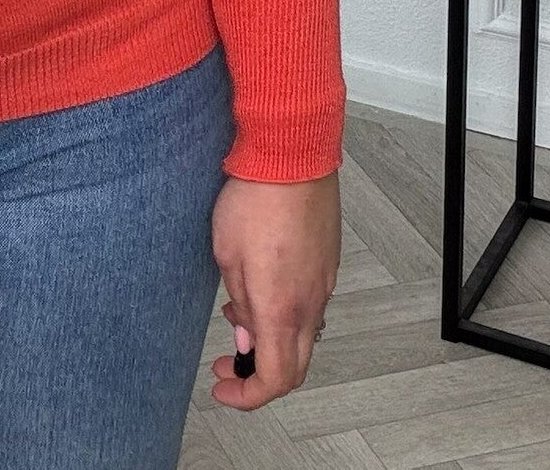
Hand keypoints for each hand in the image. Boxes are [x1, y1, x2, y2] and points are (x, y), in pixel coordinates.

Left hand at [209, 171, 340, 409]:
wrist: (292, 154)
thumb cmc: (254, 197)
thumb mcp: (226, 253)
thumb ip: (240, 303)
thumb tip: (246, 337)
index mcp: (281, 308)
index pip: (275, 378)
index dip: (247, 395)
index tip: (222, 386)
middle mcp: (310, 303)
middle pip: (295, 367)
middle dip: (259, 377)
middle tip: (227, 364)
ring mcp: (323, 283)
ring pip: (304, 336)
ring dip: (272, 341)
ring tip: (236, 315)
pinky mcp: (328, 263)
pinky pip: (311, 305)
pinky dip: (286, 315)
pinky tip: (261, 288)